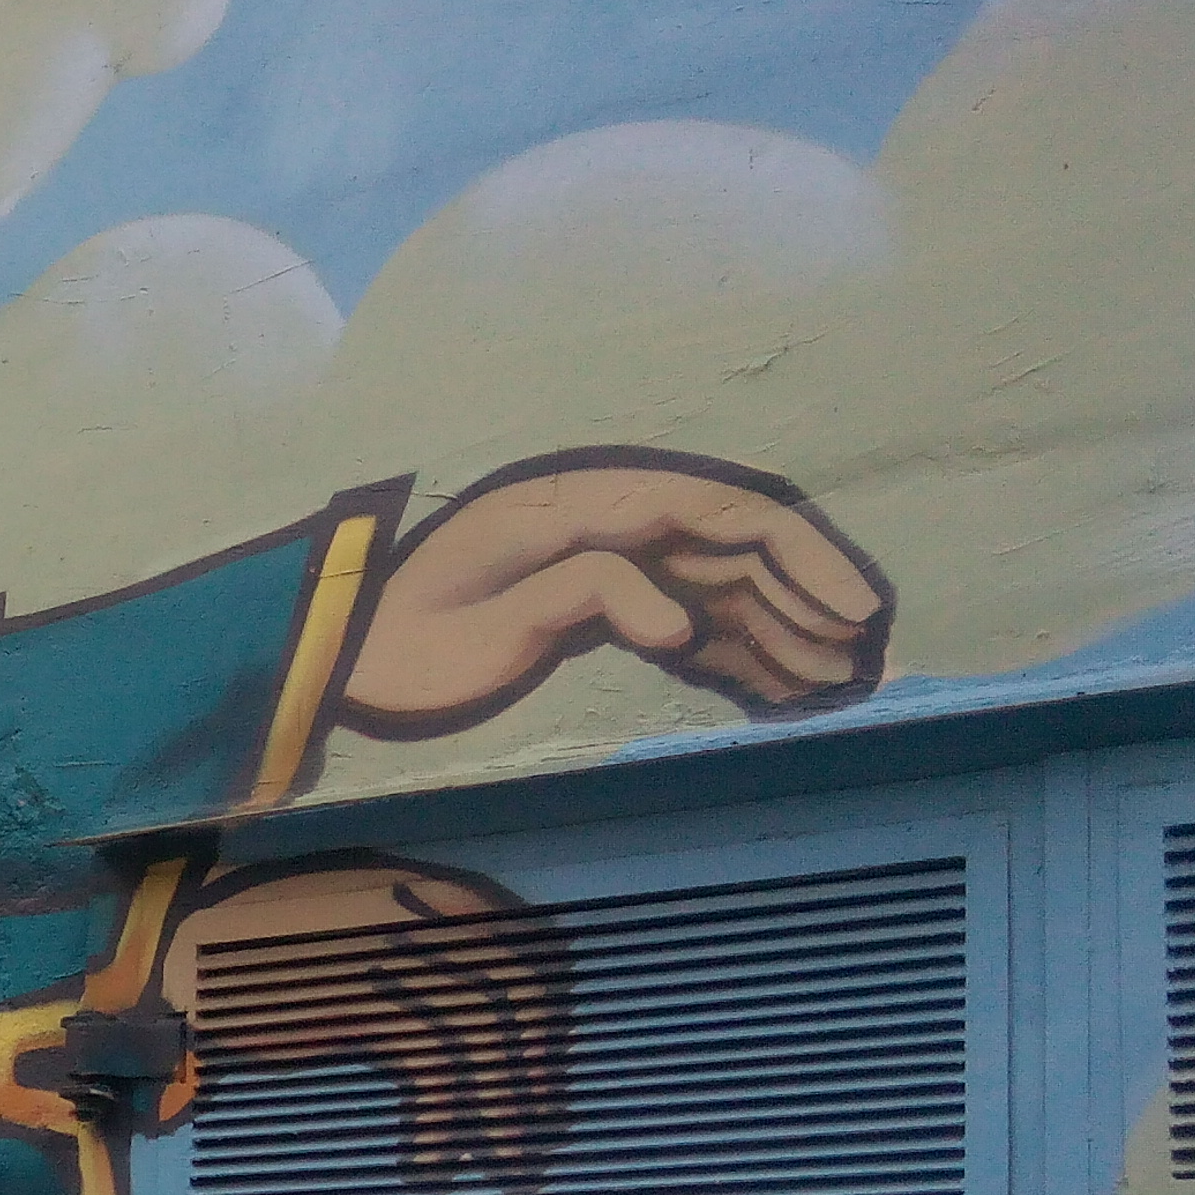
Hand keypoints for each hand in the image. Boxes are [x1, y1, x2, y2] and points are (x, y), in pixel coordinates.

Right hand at [162, 857, 567, 1194]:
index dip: (550, 1013)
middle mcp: (430, 915)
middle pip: (518, 995)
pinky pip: (431, 1069)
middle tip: (542, 1127)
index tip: (548, 1064)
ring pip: (484, 1036)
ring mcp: (401, 957)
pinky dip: (441, 1121)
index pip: (530, 947)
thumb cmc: (273, 946)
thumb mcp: (363, 929)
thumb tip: (479, 1006)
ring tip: (511, 1164)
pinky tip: (430, 1159)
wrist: (189, 952)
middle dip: (538, 1068)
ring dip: (503, 1108)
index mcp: (436, 890)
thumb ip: (422, 947)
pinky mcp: (366, 1005)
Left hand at [341, 454, 887, 734]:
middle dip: (802, 601)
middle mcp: (604, 521)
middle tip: (859, 663)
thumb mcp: (482, 626)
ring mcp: (602, 562)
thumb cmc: (397, 643)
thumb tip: (682, 619)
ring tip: (832, 685)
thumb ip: (583, 598)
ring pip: (717, 586)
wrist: (335, 656)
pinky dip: (733, 650)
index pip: (717, 514)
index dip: (795, 557)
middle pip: (732, 548)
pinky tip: (777, 688)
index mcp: (582, 506)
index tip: (848, 611)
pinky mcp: (592, 605)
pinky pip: (683, 618)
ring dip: (777, 631)